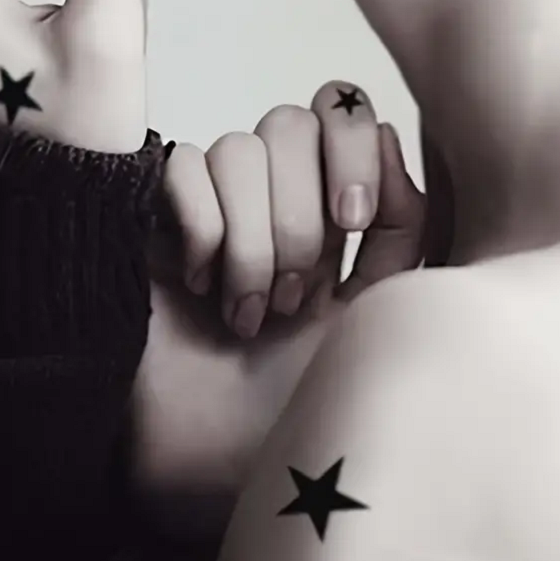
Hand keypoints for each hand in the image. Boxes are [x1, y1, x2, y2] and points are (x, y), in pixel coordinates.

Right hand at [134, 82, 423, 528]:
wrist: (218, 449)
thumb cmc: (304, 386)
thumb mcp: (377, 308)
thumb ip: (401, 228)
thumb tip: (388, 136)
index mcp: (331, 201)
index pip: (345, 111)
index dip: (351, 147)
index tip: (351, 220)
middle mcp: (275, 189)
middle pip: (291, 122)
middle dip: (297, 214)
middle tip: (294, 296)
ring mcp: (216, 198)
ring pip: (238, 148)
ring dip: (251, 242)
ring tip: (250, 312)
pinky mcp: (158, 212)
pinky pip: (183, 167)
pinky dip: (201, 230)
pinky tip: (202, 284)